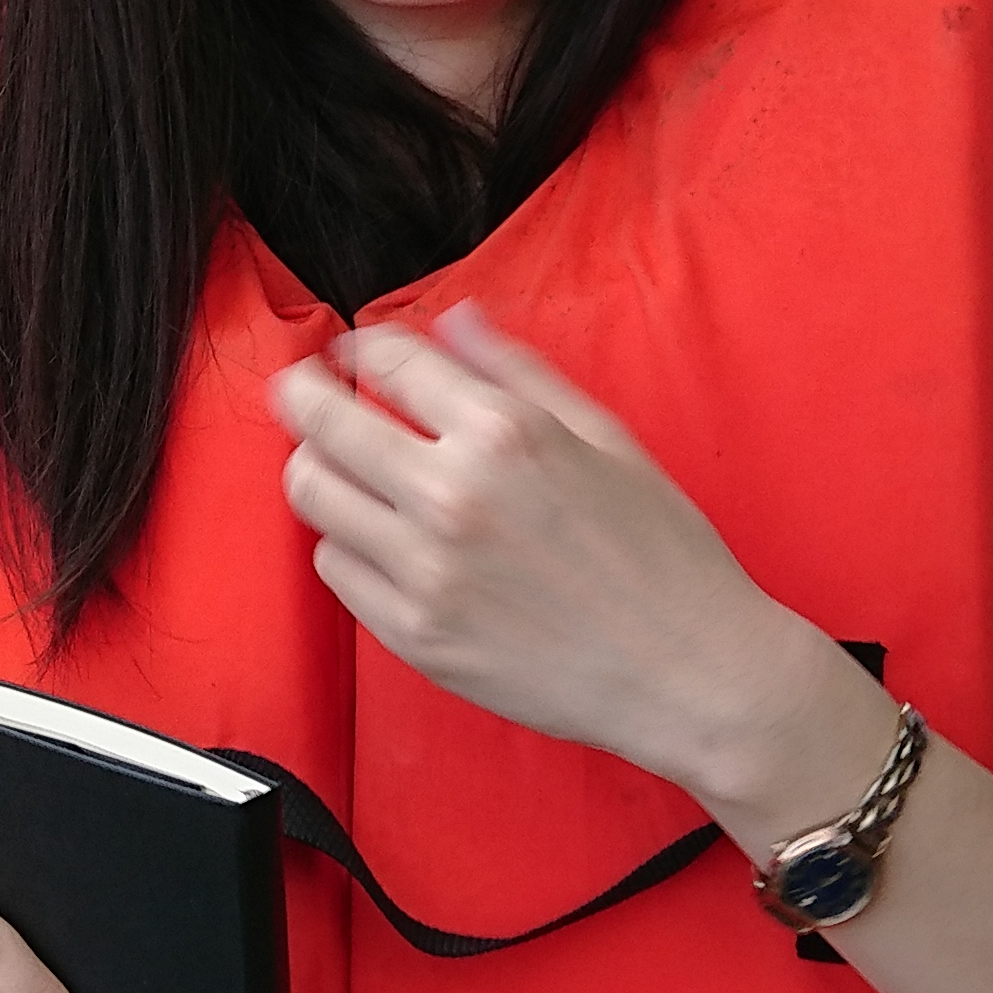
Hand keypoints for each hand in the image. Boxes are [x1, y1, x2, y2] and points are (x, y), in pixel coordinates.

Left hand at [267, 304, 891, 833]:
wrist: (688, 672)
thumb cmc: (662, 555)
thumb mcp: (605, 437)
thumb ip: (518, 372)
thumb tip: (455, 320)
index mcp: (505, 434)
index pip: (388, 360)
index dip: (361, 344)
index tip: (358, 351)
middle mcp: (453, 497)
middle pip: (320, 422)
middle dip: (304, 392)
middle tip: (307, 390)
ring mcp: (427, 572)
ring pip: (313, 495)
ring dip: (319, 467)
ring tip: (343, 466)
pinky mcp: (415, 636)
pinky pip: (336, 570)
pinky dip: (349, 544)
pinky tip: (383, 537)